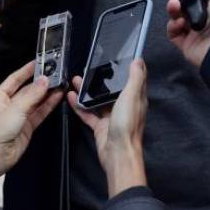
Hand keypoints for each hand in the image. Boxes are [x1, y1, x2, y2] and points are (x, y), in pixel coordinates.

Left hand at [0, 61, 62, 198]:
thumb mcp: (15, 108)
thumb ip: (32, 94)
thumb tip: (44, 81)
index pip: (15, 79)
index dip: (26, 70)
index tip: (39, 62)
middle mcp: (8, 105)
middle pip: (27, 90)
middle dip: (40, 82)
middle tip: (54, 74)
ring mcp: (18, 116)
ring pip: (35, 101)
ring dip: (47, 93)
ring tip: (59, 84)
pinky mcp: (27, 127)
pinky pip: (39, 112)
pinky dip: (48, 105)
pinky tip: (57, 97)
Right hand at [68, 60, 148, 196]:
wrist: (117, 153)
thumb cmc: (127, 125)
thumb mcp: (132, 97)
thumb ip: (135, 78)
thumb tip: (139, 61)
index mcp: (135, 98)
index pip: (134, 79)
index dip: (127, 67)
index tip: (118, 56)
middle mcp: (124, 106)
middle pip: (112, 89)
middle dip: (102, 78)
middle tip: (89, 68)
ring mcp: (111, 117)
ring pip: (98, 100)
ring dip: (87, 90)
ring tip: (76, 79)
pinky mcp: (100, 126)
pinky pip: (88, 113)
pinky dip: (79, 106)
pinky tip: (71, 97)